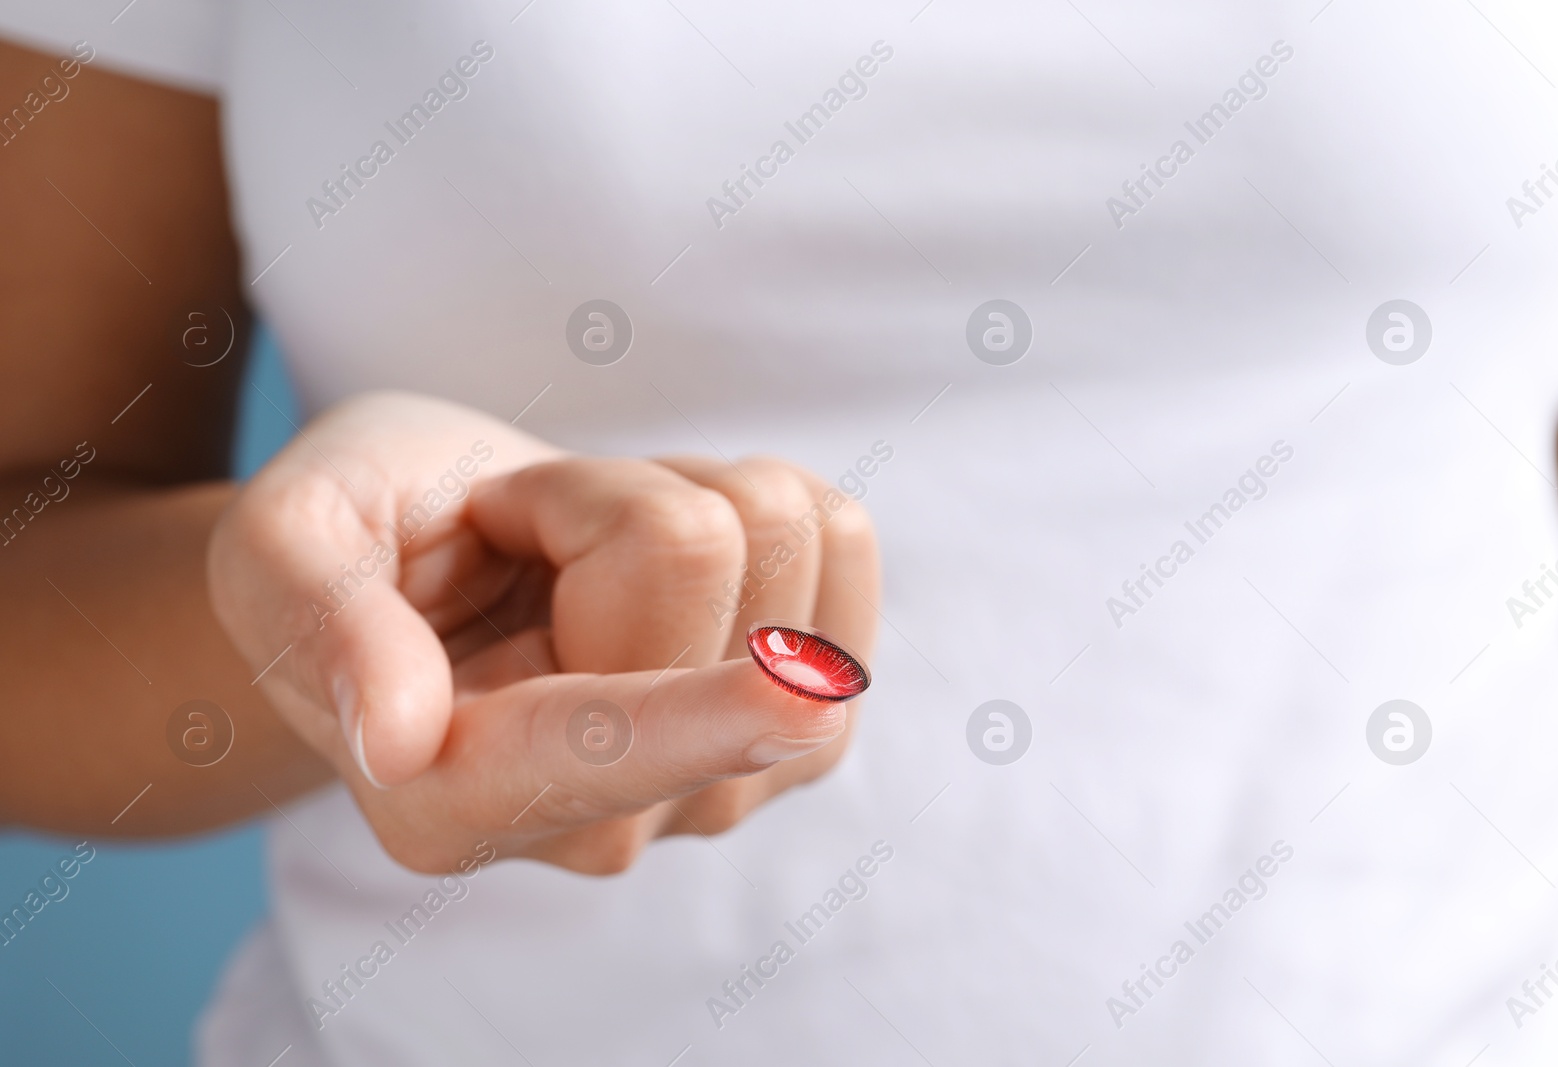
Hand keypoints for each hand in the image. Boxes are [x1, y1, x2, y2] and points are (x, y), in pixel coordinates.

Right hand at [208, 392, 878, 872]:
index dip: (701, 713)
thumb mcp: (286, 540)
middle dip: (596, 495)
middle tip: (514, 533)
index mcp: (453, 803)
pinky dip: (749, 508)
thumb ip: (321, 627)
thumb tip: (397, 741)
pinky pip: (839, 544)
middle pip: (699, 557)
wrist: (436, 561)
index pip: (605, 742)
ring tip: (582, 552)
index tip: (798, 690)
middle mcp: (604, 826)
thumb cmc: (355, 540)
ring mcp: (720, 790)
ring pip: (784, 539)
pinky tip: (662, 564)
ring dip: (676, 496)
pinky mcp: (805, 736)